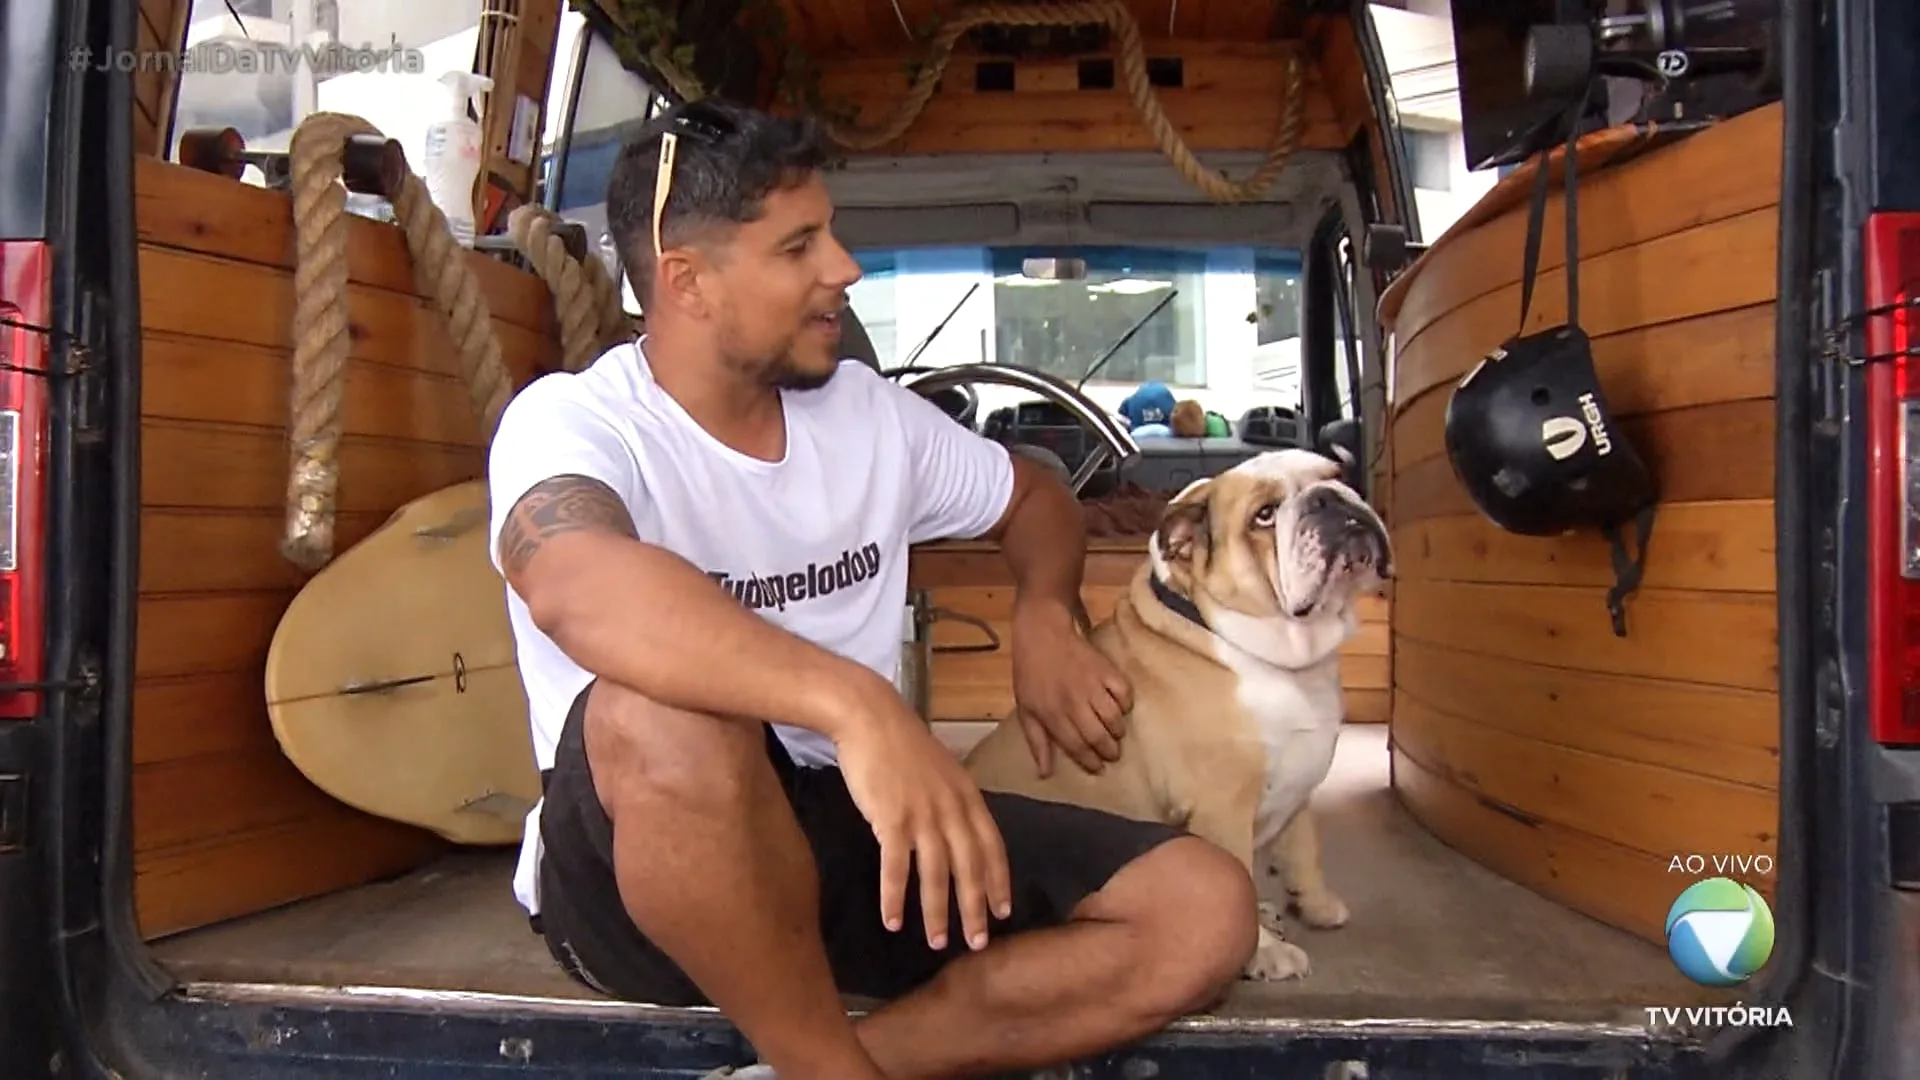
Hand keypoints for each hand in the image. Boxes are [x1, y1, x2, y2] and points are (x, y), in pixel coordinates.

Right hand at [832, 677, 1012, 951]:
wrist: (869, 717)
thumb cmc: (901, 744)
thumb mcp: (941, 770)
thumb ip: (953, 801)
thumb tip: (959, 831)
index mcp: (967, 796)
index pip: (992, 847)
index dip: (998, 881)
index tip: (1003, 912)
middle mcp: (951, 809)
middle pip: (969, 868)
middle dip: (975, 909)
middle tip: (978, 943)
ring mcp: (922, 814)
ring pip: (935, 874)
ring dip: (938, 913)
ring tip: (939, 943)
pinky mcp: (891, 818)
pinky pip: (895, 868)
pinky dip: (894, 897)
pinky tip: (893, 921)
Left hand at [1008, 597, 1131, 776]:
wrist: (1042, 635)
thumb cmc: (1030, 674)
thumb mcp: (1026, 710)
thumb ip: (1037, 742)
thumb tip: (1045, 773)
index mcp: (1052, 714)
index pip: (1077, 747)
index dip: (1090, 761)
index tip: (1098, 768)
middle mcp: (1074, 703)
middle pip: (1098, 736)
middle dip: (1109, 751)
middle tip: (1112, 754)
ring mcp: (1092, 685)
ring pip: (1114, 717)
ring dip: (1118, 731)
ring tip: (1116, 734)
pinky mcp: (1106, 670)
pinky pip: (1124, 693)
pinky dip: (1126, 704)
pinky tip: (1120, 708)